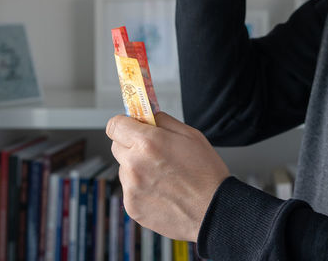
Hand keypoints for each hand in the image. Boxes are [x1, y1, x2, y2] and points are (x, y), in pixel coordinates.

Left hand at [106, 112, 229, 241]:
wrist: (213, 210)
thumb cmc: (206, 174)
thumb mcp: (190, 135)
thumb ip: (163, 122)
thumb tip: (148, 116)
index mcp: (148, 143)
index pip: (115, 125)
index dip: (124, 124)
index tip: (132, 127)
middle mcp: (134, 164)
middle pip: (116, 146)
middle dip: (131, 145)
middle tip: (153, 153)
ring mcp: (131, 188)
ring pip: (124, 170)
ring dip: (136, 169)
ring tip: (163, 177)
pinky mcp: (132, 206)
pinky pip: (130, 190)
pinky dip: (141, 189)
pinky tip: (162, 192)